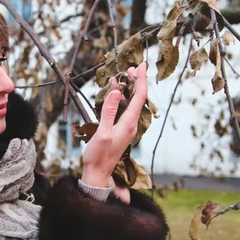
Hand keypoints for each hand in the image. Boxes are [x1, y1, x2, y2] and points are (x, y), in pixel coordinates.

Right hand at [81, 62, 147, 188]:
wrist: (97, 173)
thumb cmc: (98, 156)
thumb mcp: (102, 132)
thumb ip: (109, 111)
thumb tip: (117, 91)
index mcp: (129, 123)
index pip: (139, 96)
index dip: (142, 80)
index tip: (142, 65)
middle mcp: (131, 124)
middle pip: (139, 98)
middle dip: (138, 81)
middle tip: (133, 67)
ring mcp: (127, 127)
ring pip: (133, 103)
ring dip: (131, 88)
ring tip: (126, 76)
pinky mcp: (121, 130)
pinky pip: (126, 109)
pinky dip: (123, 98)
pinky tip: (117, 94)